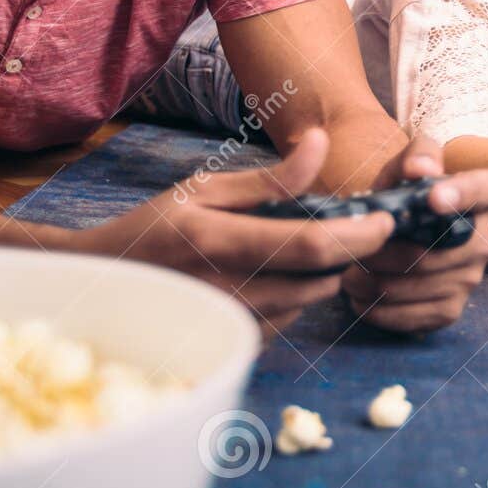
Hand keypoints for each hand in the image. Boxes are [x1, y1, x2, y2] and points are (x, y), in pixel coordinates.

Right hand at [78, 129, 393, 337]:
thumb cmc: (154, 229)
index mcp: (219, 241)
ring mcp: (230, 324)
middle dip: (346, 253)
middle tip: (350, 226)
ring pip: (310, 300)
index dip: (358, 234)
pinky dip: (296, 295)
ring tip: (299, 246)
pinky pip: (290, 320)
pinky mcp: (234, 345)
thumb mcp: (204, 189)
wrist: (102, 288)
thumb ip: (271, 177)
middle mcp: (227, 289)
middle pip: (321, 278)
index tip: (385, 219)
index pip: (311, 245)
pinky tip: (273, 275)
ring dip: (321, 274)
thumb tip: (321, 142)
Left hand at [343, 132, 487, 333]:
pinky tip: (360, 295)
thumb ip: (415, 156)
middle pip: (428, 252)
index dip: (463, 194)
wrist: (403, 236)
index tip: (432, 199)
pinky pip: (408, 316)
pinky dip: (375, 309)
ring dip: (367, 282)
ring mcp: (470, 279)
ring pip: (409, 286)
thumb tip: (421, 170)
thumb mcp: (405, 167)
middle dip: (379, 254)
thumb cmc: (403, 195)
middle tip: (348, 249)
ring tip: (346, 271)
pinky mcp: (451, 310)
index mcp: (482, 196)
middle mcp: (485, 241)